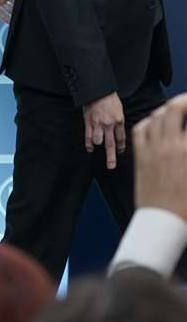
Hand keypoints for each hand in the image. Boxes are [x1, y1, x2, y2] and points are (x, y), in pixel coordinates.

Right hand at [83, 92, 126, 169]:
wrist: (97, 90)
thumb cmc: (110, 98)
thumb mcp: (119, 110)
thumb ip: (118, 122)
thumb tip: (117, 133)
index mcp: (119, 121)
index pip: (121, 138)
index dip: (121, 147)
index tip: (120, 151)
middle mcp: (109, 124)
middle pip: (110, 145)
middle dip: (111, 157)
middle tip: (111, 166)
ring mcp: (97, 124)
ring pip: (98, 141)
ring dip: (99, 146)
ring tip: (98, 151)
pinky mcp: (88, 122)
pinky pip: (88, 136)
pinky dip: (88, 143)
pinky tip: (90, 148)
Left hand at [132, 95, 186, 219]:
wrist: (164, 220)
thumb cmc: (186, 204)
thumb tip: (186, 143)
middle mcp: (170, 146)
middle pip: (174, 109)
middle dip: (185, 101)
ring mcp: (152, 149)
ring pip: (156, 116)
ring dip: (168, 108)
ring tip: (177, 107)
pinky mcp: (140, 156)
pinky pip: (140, 129)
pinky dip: (149, 120)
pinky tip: (156, 121)